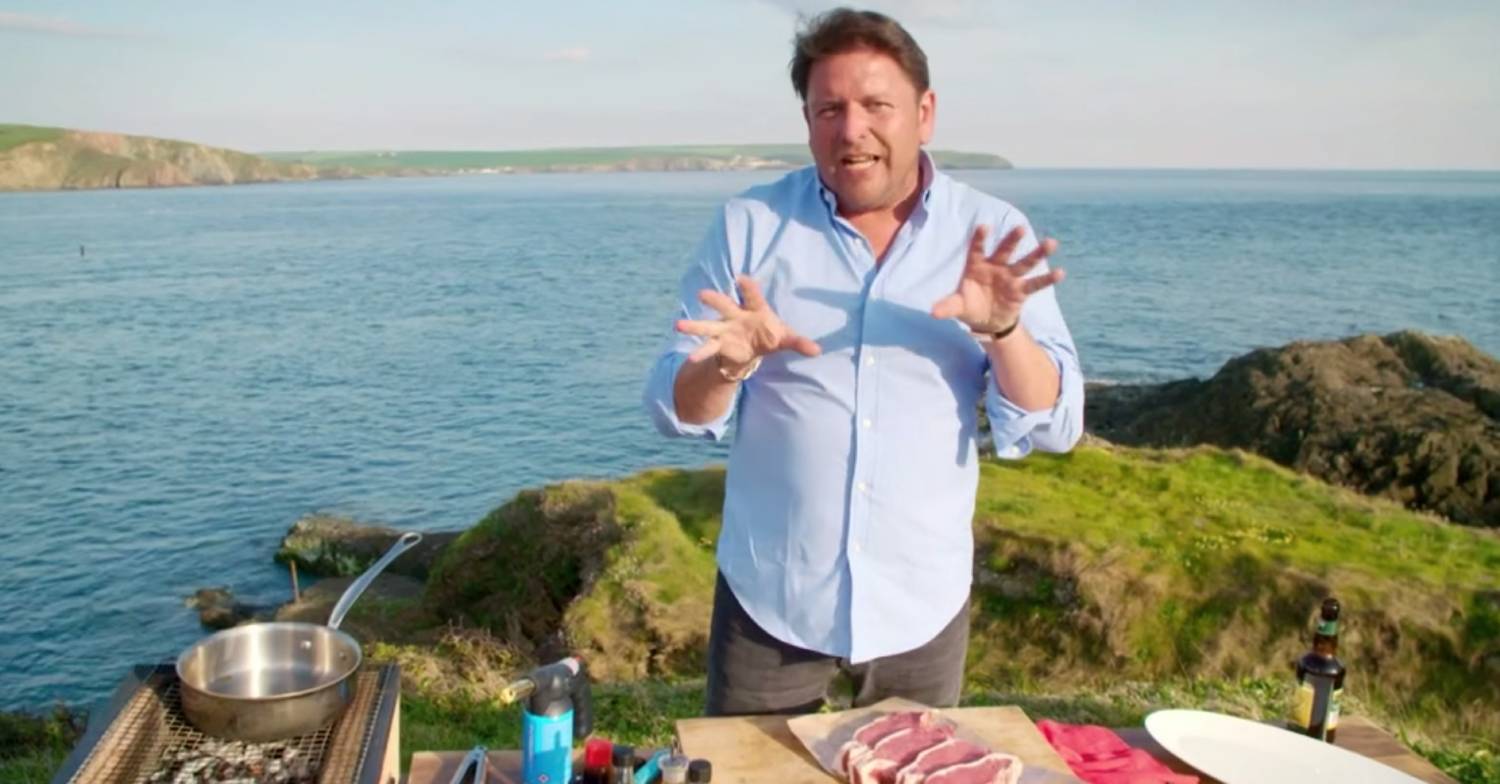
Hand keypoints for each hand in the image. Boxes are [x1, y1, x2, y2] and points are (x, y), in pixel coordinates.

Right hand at [675, 275, 821, 370]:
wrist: (753, 348)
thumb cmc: (769, 335)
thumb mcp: (785, 339)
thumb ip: (799, 342)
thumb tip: (818, 350)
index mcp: (754, 309)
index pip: (752, 295)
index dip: (747, 287)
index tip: (742, 279)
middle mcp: (736, 316)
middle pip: (724, 305)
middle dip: (714, 299)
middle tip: (701, 294)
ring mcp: (724, 330)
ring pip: (708, 324)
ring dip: (694, 325)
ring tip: (678, 325)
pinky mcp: (719, 345)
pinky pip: (708, 348)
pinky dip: (700, 353)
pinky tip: (690, 359)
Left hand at [930, 225, 1063, 333]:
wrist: (986, 321)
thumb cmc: (970, 305)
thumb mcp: (957, 306)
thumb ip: (947, 306)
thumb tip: (933, 312)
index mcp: (976, 266)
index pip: (977, 249)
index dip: (979, 239)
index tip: (983, 226)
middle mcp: (995, 267)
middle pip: (1005, 251)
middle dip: (1012, 240)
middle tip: (1020, 228)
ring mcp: (1010, 277)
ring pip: (1025, 262)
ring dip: (1037, 253)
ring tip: (1051, 242)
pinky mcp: (1021, 290)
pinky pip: (1035, 283)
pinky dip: (1047, 279)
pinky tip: (1060, 272)